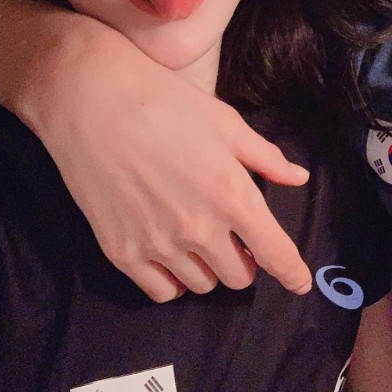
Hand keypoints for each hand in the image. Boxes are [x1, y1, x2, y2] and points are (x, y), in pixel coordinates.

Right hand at [22, 19, 311, 301]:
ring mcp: (159, 244)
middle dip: (245, 261)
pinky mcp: (122, 251)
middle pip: (238, 276)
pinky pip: (161, 290)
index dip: (292, 274)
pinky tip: (171, 255)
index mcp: (232, 194)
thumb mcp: (225, 123)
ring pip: (202, 284)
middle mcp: (199, 228)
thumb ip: (265, 157)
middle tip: (236, 238)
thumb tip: (298, 177)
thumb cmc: (164, 102)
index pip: (275, 253)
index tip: (300, 283)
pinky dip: (174, 279)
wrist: (91, 101)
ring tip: (199, 239)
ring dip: (210, 268)